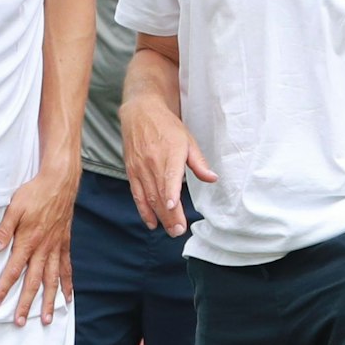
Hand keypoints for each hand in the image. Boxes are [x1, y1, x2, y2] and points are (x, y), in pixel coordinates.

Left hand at [0, 165, 79, 325]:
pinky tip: (68, 298)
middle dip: (26, 303)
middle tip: (20, 322)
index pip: (13, 270)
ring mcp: (56, 248)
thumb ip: (4, 230)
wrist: (60, 182)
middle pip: (34, 281)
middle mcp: (43, 248)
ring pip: (52, 280)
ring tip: (48, 319)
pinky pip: (67, 269)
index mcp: (28, 241)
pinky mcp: (64, 244)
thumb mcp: (14, 208)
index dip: (4, 288)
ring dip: (49, 301)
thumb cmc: (34, 193)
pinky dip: (67, 285)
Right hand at [121, 99, 216, 237]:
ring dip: (159, 216)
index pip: (169, 175)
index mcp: (170, 153)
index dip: (170, 192)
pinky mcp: (131, 171)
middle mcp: (153, 162)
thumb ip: (199, 162)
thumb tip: (213, 178)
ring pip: (149, 196)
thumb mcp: (188, 140)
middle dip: (169, 214)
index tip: (173, 206)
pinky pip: (137, 194)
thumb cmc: (167, 127)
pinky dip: (144, 210)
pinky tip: (152, 222)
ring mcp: (140, 168)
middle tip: (178, 231)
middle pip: (160, 192)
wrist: (140, 113)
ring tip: (170, 230)